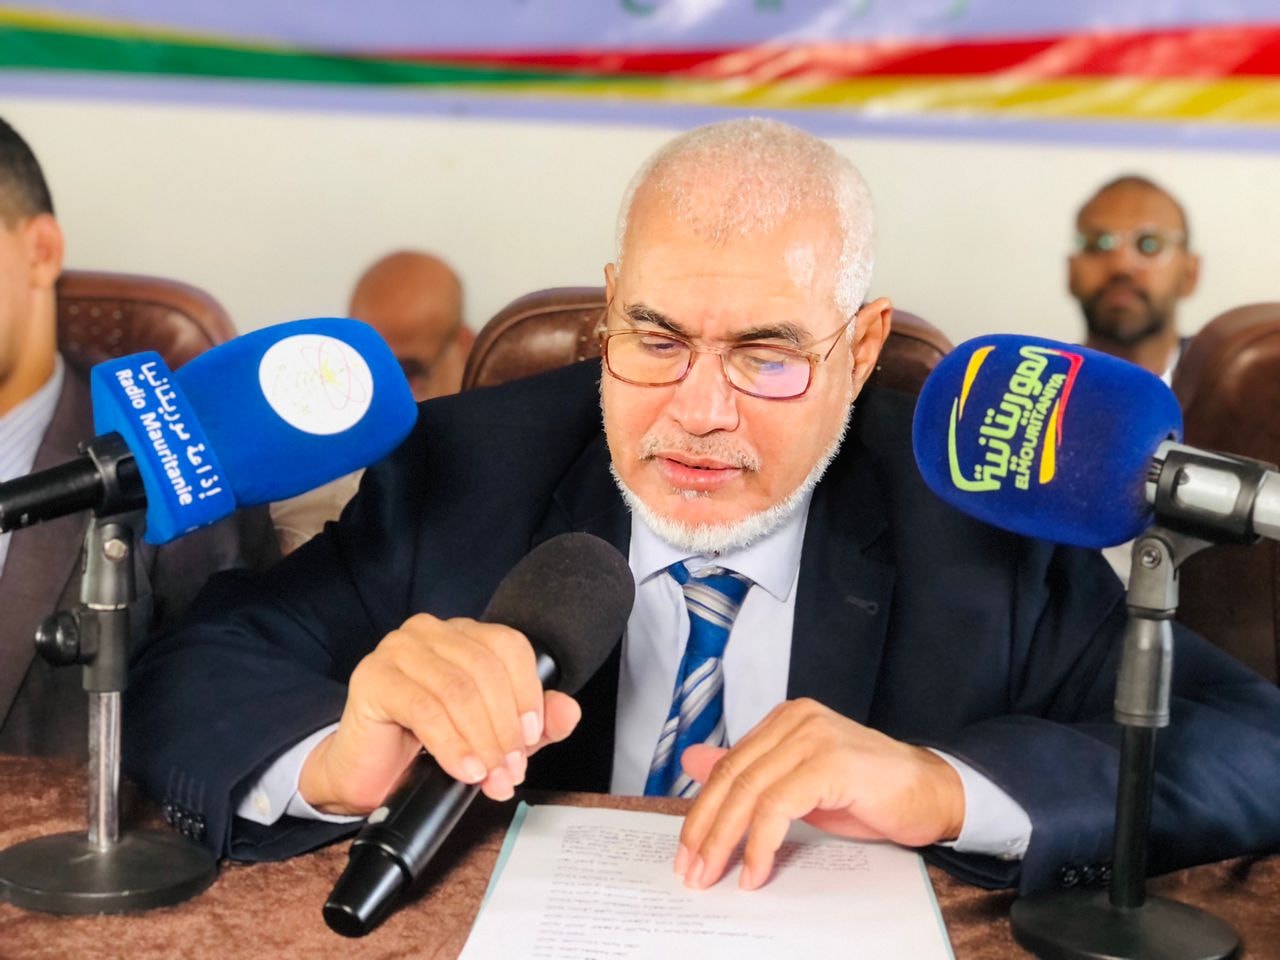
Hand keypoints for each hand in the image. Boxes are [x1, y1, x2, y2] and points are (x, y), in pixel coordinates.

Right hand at [299, 613, 581, 813]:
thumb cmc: (428, 746)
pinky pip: (424, 708)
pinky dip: (451, 744)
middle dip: (505, 727)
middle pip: (486, 670)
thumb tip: (569, 712)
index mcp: (463, 634)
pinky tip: (464, 769)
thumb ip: (537, 724)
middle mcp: (431, 632)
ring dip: (481, 740)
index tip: (532, 739)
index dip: (527, 693)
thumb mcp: (495, 735)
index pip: (509, 646)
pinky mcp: (373, 677)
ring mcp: (398, 650)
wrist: (368, 773)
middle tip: (510, 769)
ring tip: (490, 776)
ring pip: (458, 689)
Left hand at [674, 698, 963, 890]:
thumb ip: (752, 774)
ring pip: (749, 792)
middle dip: (705, 829)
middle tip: (691, 870)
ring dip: (725, 841)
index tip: (687, 851)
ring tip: (713, 875)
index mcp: (785, 719)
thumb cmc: (870, 792)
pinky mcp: (830, 762)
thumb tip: (692, 761)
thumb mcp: (800, 786)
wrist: (933, 794)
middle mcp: (796, 719)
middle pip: (732, 777)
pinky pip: (778, 807)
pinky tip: (756, 871)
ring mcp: (813, 736)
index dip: (702, 810)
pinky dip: (761, 844)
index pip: (728, 765)